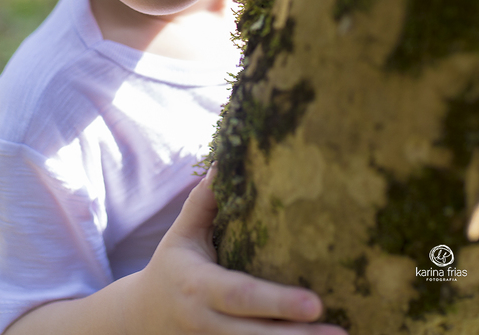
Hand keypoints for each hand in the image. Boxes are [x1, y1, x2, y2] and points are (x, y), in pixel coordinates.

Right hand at [127, 168, 347, 334]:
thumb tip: (225, 161)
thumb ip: (203, 202)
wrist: (138, 320)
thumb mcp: (180, 236)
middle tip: (340, 333)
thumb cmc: (170, 269)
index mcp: (199, 286)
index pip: (242, 295)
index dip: (277, 302)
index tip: (316, 303)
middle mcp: (207, 321)